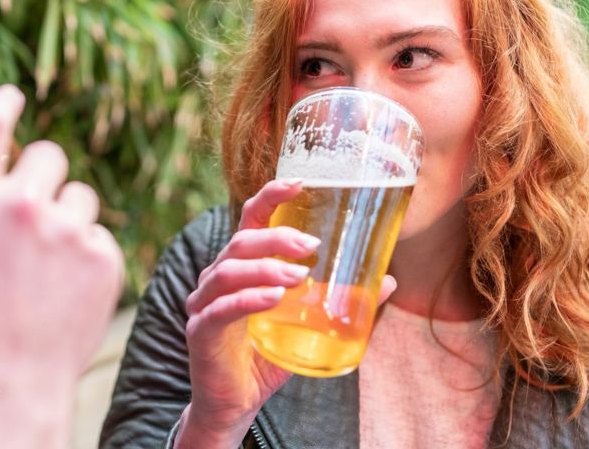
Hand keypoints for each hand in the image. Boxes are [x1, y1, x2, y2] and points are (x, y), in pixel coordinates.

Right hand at [0, 85, 123, 447]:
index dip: (4, 102)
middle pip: (50, 155)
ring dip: (69, 215)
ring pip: (80, 196)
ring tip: (52, 256)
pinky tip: (70, 285)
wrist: (13, 383)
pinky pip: (100, 235)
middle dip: (42, 176)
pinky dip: (89, 254)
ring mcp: (68, 229)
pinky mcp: (103, 255)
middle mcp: (21, 206)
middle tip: (34, 207)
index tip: (13, 95)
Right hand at [176, 179, 396, 448]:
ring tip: (300, 276)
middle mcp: (217, 278)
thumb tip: (388, 280)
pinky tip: (274, 298)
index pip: (250, 219)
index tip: (300, 182)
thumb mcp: (306, 325)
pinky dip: (248, 300)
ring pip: (229, 271)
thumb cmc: (266, 358)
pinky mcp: (200, 331)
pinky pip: (222, 309)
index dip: (271, 196)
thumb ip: (340, 301)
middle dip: (277, 238)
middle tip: (312, 246)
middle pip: (241, 242)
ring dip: (266, 268)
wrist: (235, 404)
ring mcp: (204, 303)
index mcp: (241, 266)